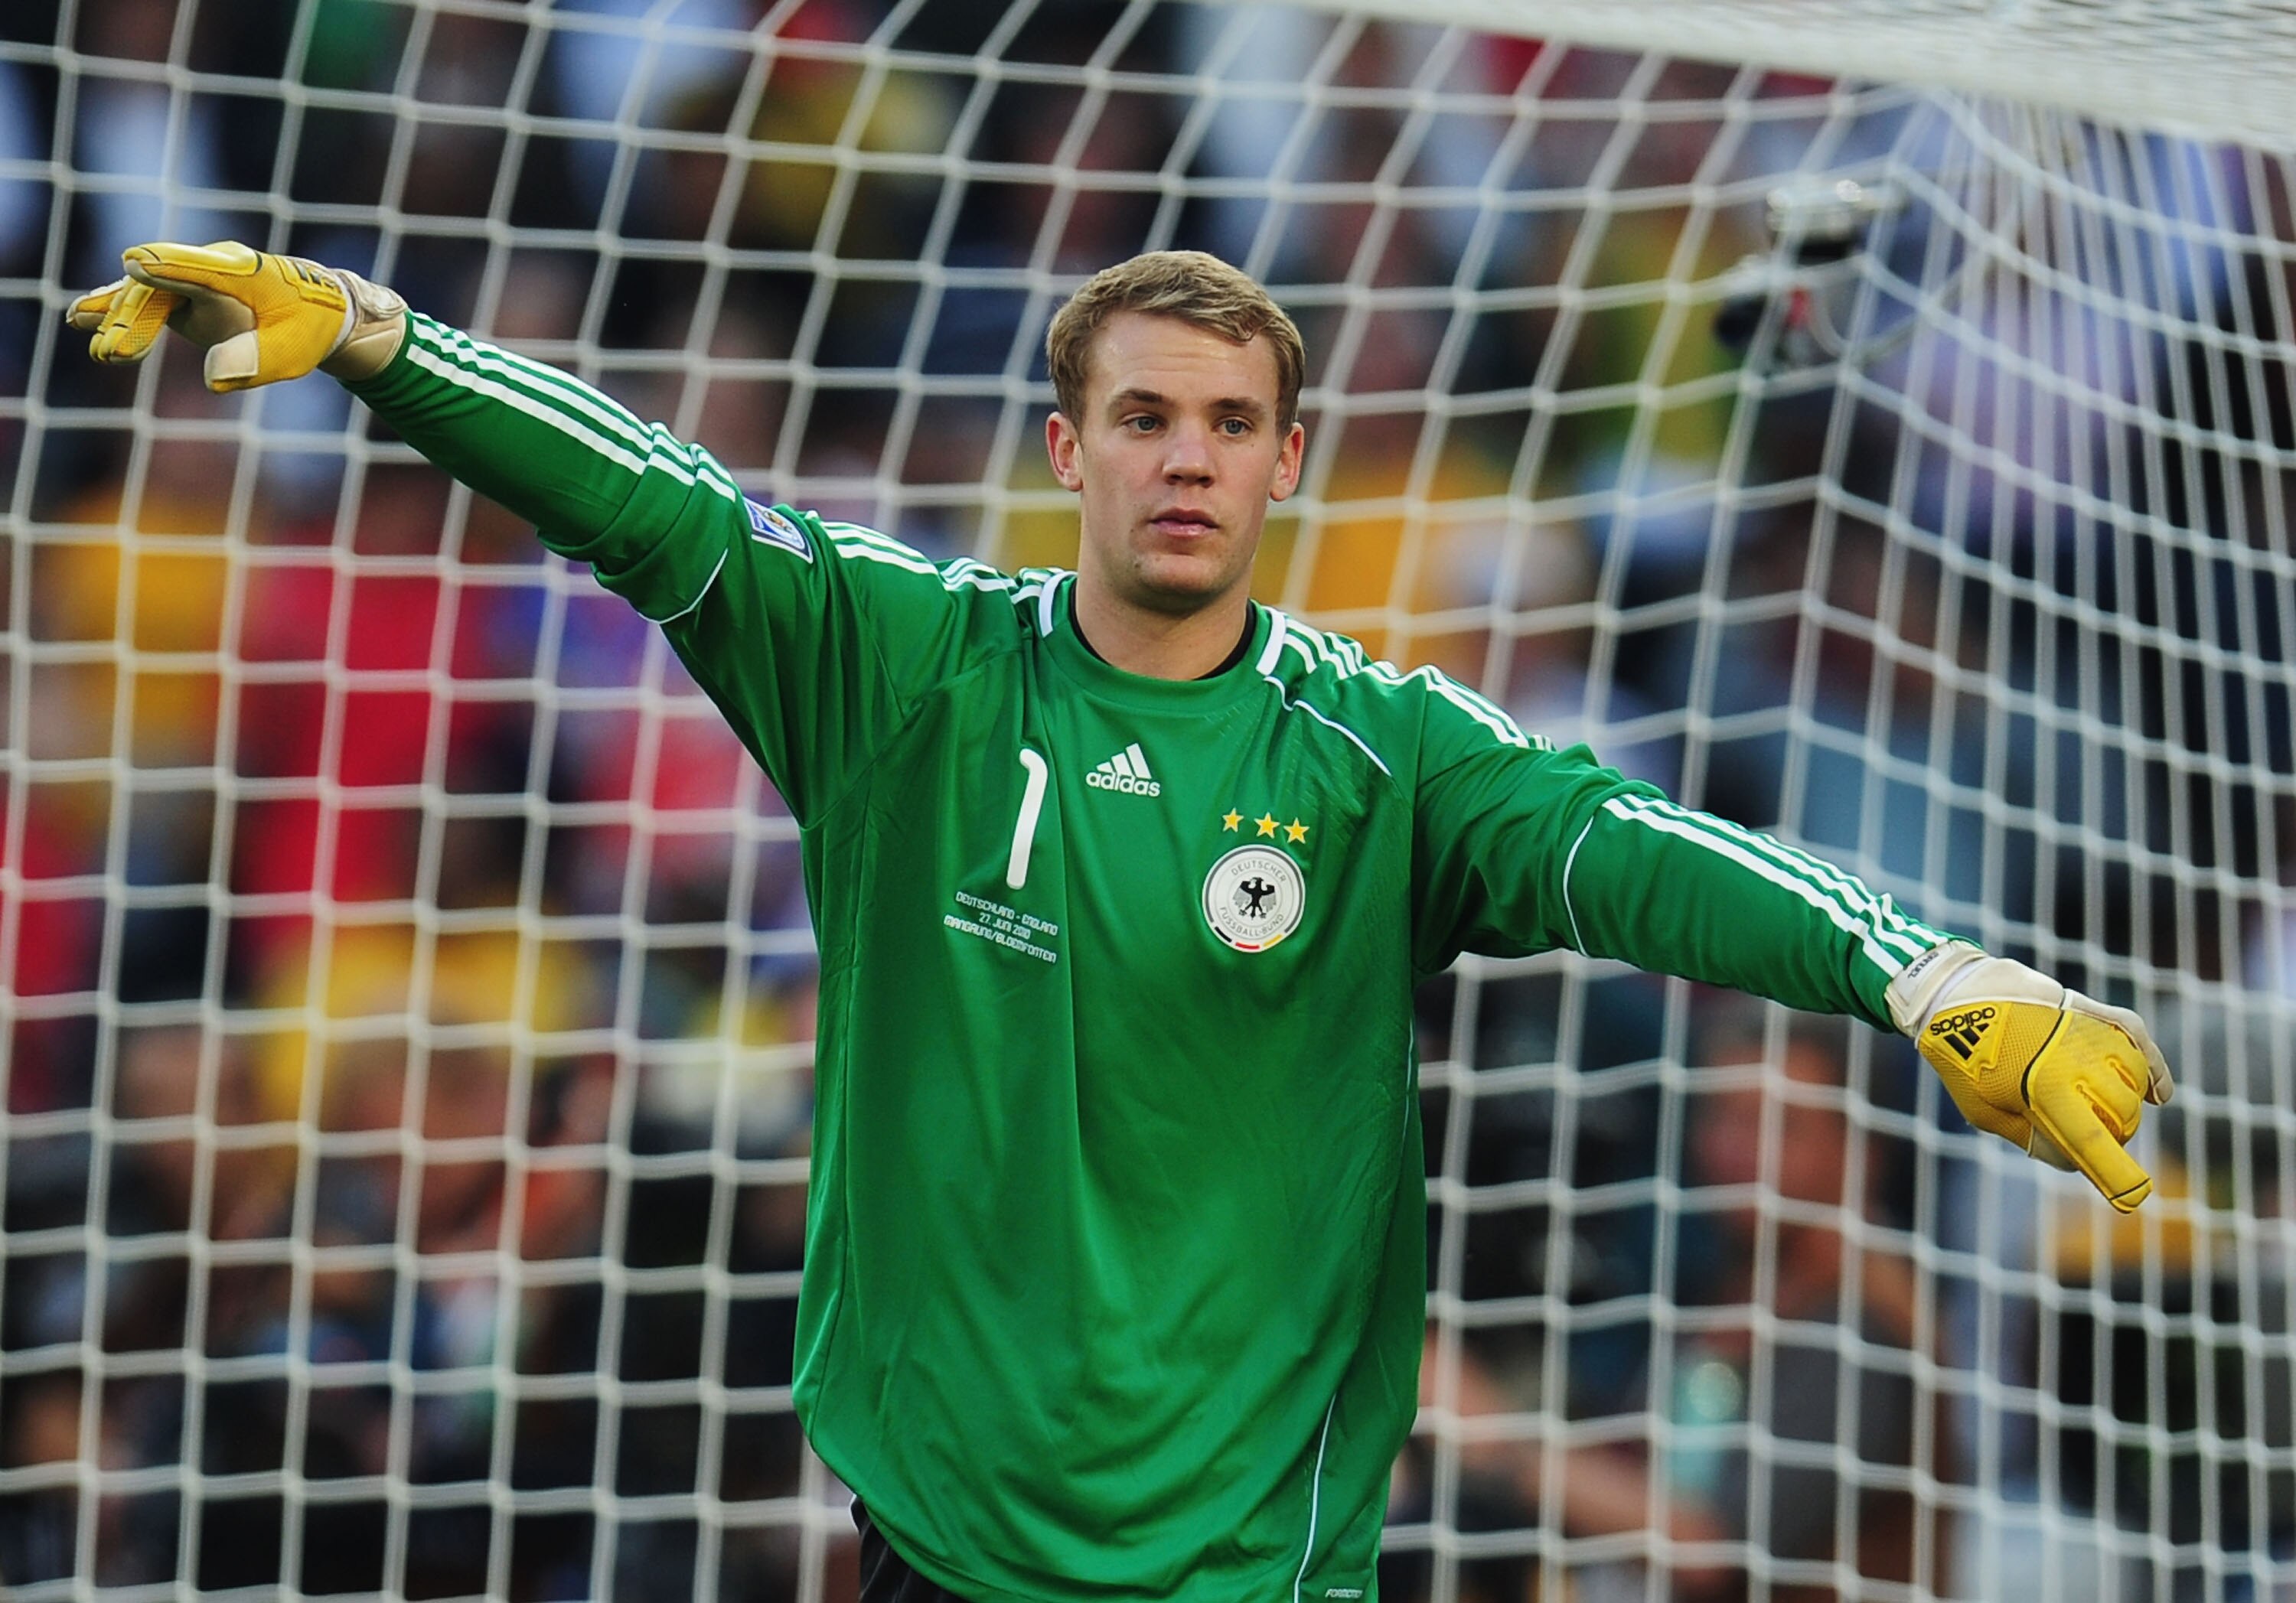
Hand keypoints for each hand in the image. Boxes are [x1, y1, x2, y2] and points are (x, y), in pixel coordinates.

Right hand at [66, 240, 404, 390]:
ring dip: (120, 319)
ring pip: (148, 293)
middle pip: (165, 286)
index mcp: (249, 273)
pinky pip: (145, 299)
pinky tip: (79, 317)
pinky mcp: (181, 290)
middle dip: (135, 317)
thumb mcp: (292, 353)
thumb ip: (256, 361)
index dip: (171, 268)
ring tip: (93, 343)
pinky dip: (116, 309)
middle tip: (113, 354)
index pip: (206, 270)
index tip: (136, 266)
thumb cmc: (306, 330)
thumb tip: (214, 380)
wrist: (315, 310)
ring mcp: (193, 274)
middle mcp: (214, 265)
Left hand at [1887, 942, 2172, 1211]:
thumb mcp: (1984, 1111)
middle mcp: (2075, 1059)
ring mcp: (2088, 1031)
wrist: (1958, 995)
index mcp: (2044, 1089)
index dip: (2115, 1173)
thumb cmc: (1965, 1060)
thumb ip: (2032, 1138)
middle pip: (2122, 1114)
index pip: (2092, 1140)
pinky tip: (2157, 1093)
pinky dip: (2154, 1067)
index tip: (2133, 1197)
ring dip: (2128, 1102)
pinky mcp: (2093, 1011)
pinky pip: (2138, 1038)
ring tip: (2104, 1111)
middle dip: (2114, 1135)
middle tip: (2090, 1138)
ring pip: (2134, 1079)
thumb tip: (2076, 1161)